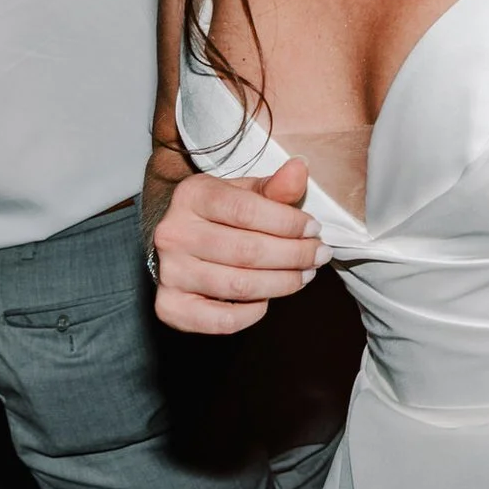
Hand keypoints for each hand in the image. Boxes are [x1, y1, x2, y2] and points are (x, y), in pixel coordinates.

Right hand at [151, 157, 329, 334]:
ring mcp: (170, 272)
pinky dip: (252, 313)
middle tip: (319, 255)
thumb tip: (300, 168)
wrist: (176, 242)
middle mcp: (175, 233)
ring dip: (282, 283)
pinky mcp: (171, 307)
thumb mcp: (242, 193)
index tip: (314, 229)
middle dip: (294, 255)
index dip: (288, 223)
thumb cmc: (217, 216)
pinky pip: (222, 320)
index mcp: (192, 196)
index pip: (247, 210)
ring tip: (304, 275)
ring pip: (238, 286)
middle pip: (246, 251)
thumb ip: (274, 186)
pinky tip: (266, 300)